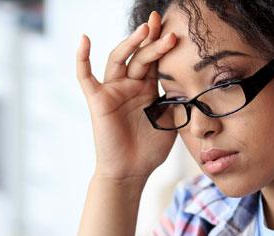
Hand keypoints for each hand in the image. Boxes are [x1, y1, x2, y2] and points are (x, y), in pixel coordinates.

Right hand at [77, 11, 178, 186]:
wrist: (131, 171)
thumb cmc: (149, 149)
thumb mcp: (170, 121)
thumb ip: (176, 100)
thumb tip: (191, 82)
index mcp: (146, 88)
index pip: (154, 60)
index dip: (161, 44)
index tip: (174, 28)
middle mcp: (129, 85)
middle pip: (139, 55)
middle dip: (152, 40)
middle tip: (164, 26)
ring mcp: (113, 90)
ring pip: (119, 59)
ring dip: (130, 43)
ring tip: (145, 30)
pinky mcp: (98, 100)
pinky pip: (86, 77)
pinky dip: (82, 59)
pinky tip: (84, 40)